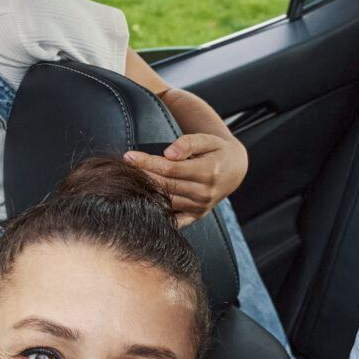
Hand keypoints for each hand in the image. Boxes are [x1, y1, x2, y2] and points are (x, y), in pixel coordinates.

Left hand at [126, 133, 244, 226]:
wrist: (234, 169)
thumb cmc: (217, 151)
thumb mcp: (207, 139)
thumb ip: (188, 143)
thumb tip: (169, 152)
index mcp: (208, 172)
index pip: (171, 168)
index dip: (148, 162)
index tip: (129, 156)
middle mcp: (205, 192)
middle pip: (166, 185)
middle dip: (143, 176)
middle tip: (123, 168)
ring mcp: (201, 206)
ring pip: (167, 201)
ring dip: (147, 193)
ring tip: (128, 183)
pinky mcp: (197, 215)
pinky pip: (175, 219)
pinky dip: (159, 215)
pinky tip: (142, 206)